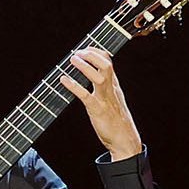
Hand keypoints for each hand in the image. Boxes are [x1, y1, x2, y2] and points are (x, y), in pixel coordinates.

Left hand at [58, 46, 140, 160]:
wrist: (125, 140)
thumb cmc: (117, 121)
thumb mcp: (114, 99)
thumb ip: (107, 87)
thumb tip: (96, 76)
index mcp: (115, 86)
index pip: (109, 62)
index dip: (97, 51)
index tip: (85, 47)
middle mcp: (111, 89)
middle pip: (106, 65)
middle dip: (92, 55)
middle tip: (77, 52)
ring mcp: (105, 100)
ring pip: (99, 78)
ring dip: (85, 67)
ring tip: (72, 59)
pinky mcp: (98, 111)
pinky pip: (86, 96)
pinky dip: (74, 86)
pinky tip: (64, 80)